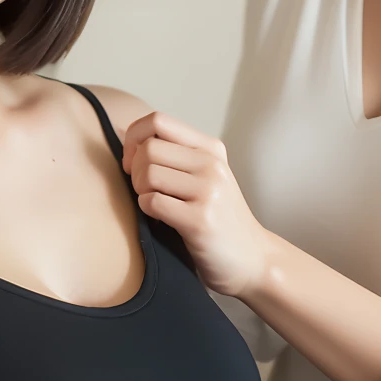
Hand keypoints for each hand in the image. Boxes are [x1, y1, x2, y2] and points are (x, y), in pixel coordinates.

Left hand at [123, 111, 272, 299]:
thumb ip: (176, 155)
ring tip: (155, 205)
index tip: (133, 162)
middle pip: (148, 148)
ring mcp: (208, 191)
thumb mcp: (206, 176)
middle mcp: (211, 164)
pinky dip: (147, 211)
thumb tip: (128, 142)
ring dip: (140, 192)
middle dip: (134, 170)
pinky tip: (161, 219)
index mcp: (210, 148)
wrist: (252, 260)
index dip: (134, 138)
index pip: (157, 120)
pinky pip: (152, 202)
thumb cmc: (218, 218)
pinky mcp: (200, 220)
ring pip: (147, 174)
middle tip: (144, 189)